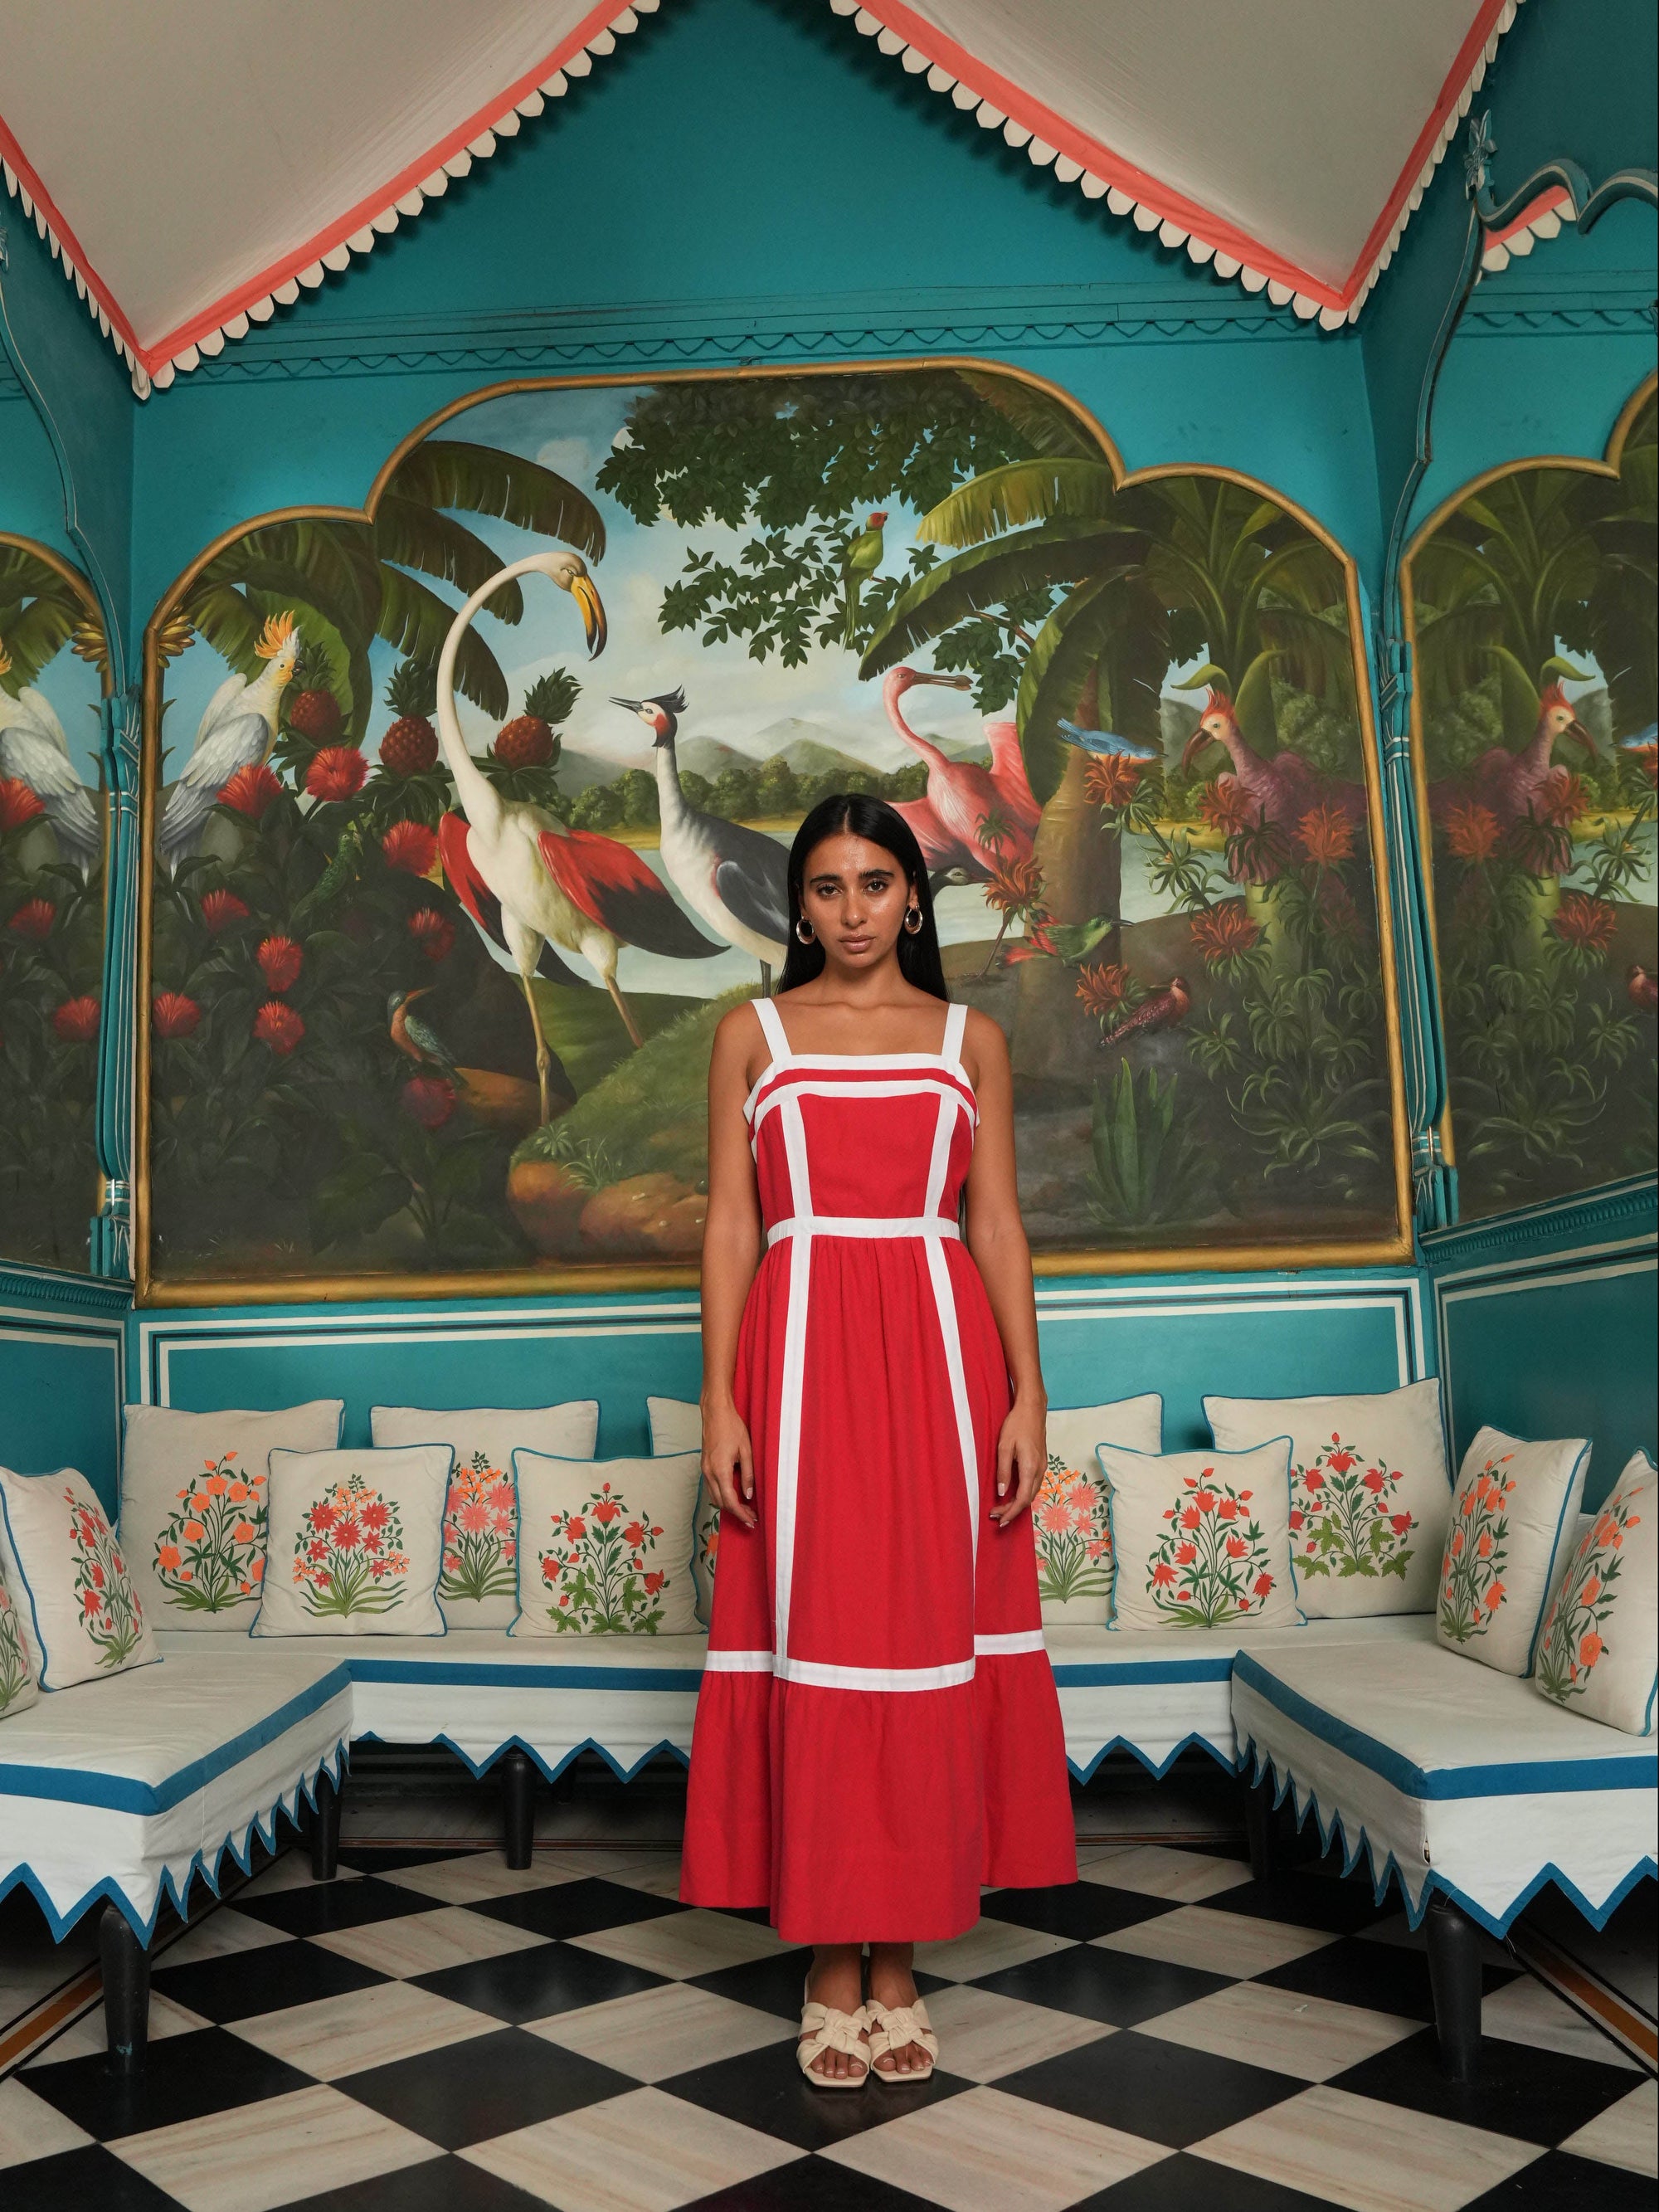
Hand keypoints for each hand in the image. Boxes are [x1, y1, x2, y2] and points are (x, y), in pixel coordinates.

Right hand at [701, 1397, 756, 1529]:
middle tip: (751, 1516)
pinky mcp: (704, 1466)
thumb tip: (748, 1495)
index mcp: (720, 1470)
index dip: (741, 1513)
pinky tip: (734, 1494)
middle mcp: (709, 1473)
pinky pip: (711, 1487)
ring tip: (745, 1508)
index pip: (730, 1500)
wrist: (715, 1412)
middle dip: (736, 1512)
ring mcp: (704, 1469)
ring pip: (714, 1496)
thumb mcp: (746, 1450)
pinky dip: (722, 1495)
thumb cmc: (732, 1427)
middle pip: (721, 1502)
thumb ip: (748, 1474)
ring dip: (728, 1505)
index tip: (751, 1521)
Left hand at [991, 1395, 1045, 1526]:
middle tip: (995, 1515)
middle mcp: (1040, 1470)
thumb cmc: (1017, 1424)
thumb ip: (1003, 1471)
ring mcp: (1042, 1466)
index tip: (999, 1520)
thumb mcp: (1004, 1447)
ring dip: (1017, 1502)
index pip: (1023, 1499)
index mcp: (1030, 1468)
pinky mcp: (1041, 1462)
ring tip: (1001, 1507)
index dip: (1011, 1512)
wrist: (1033, 1409)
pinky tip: (1012, 1493)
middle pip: (1028, 1499)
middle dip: (1012, 1510)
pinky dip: (1022, 1493)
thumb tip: (1002, 1492)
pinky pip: (1033, 1484)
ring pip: (1031, 1492)